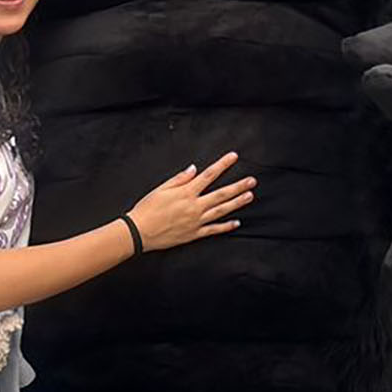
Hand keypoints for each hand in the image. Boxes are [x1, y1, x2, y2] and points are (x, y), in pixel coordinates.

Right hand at [125, 151, 255, 251]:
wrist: (140, 232)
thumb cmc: (147, 209)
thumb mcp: (161, 189)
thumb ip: (180, 179)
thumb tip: (194, 169)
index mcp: (186, 192)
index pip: (209, 175)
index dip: (223, 165)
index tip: (234, 157)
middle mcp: (194, 206)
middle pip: (221, 194)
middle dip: (238, 186)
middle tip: (252, 181)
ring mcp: (196, 221)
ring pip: (221, 211)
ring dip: (237, 203)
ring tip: (249, 196)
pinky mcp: (194, 234)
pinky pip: (213, 230)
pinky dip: (226, 226)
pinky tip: (237, 222)